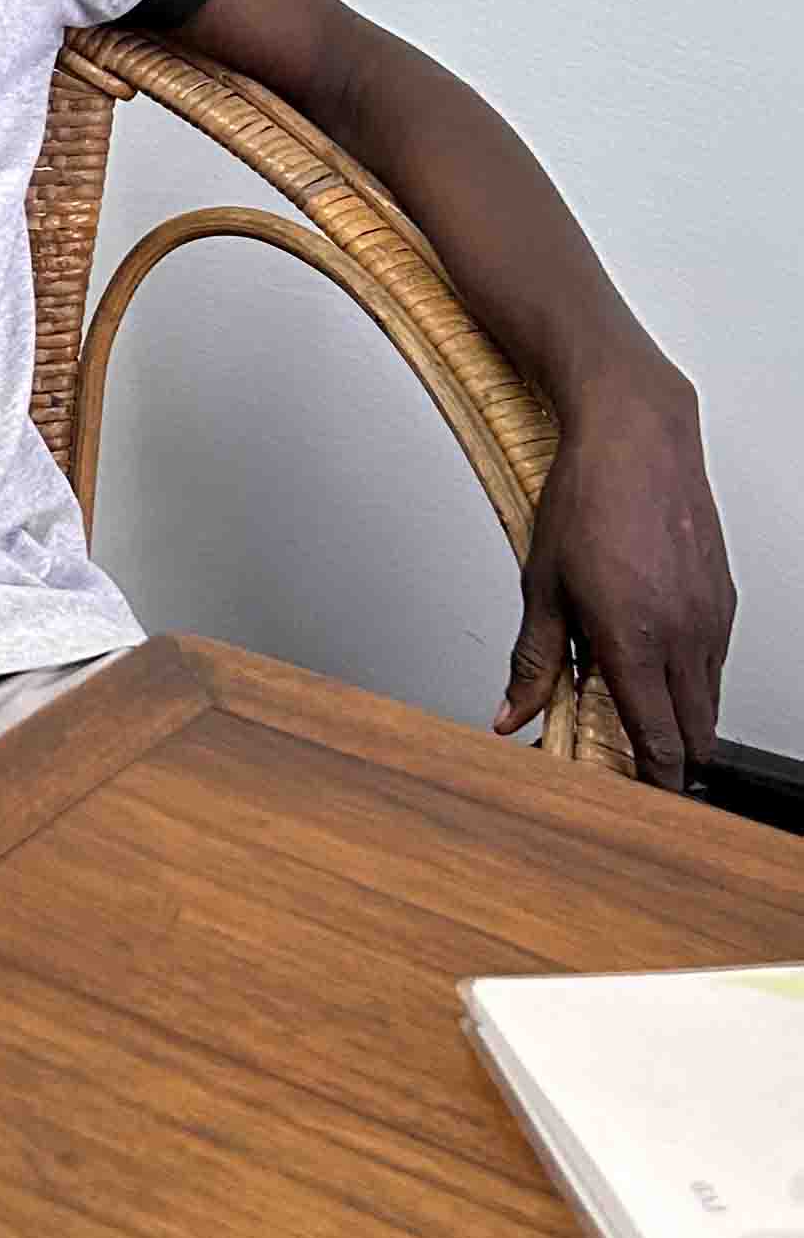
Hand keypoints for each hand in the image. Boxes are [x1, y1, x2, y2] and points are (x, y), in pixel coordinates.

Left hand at [494, 365, 735, 790]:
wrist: (636, 437)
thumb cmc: (586, 499)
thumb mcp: (541, 586)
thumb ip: (531, 661)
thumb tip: (512, 715)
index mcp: (636, 640)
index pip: (659, 741)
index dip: (651, 782)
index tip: (633, 800)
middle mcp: (686, 634)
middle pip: (696, 734)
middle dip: (670, 761)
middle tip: (631, 767)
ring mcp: (713, 616)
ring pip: (710, 699)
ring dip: (682, 719)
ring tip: (635, 713)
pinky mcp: (725, 597)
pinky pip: (716, 661)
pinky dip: (691, 679)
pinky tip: (655, 663)